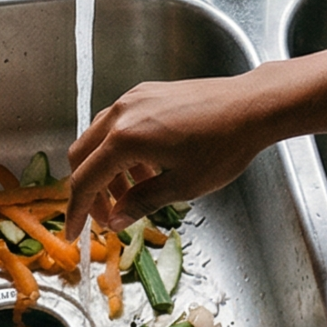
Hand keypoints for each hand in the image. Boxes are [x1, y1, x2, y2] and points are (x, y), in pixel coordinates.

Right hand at [66, 75, 285, 237]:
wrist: (251, 106)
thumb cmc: (223, 146)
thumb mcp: (182, 186)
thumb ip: (141, 203)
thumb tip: (115, 220)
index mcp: (125, 138)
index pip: (85, 180)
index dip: (77, 211)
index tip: (74, 233)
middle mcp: (122, 113)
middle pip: (82, 155)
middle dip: (89, 190)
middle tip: (107, 216)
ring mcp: (133, 99)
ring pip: (99, 138)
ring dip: (106, 170)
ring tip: (133, 193)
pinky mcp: (147, 94)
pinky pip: (118, 124)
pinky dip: (120, 150)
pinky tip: (147, 167)